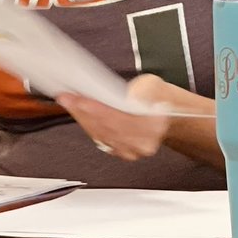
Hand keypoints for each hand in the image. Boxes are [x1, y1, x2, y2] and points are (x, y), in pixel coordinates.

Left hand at [56, 74, 173, 160]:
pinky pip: (101, 140)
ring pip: (101, 134)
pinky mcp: (123, 153)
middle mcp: (145, 141)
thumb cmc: (158, 97)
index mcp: (156, 123)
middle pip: (107, 127)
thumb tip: (111, 94)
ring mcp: (134, 150)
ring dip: (83, 118)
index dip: (96, 108)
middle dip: (84, 111)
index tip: (78, 98)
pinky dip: (89, 126)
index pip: (119, 117)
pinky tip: (80, 114)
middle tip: (67, 97)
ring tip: (70, 103)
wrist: (170, 113)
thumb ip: (137, 91)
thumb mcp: (152, 85)